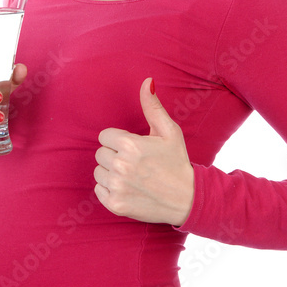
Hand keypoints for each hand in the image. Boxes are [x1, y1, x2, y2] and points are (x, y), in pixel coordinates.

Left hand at [94, 78, 194, 224]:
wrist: (188, 199)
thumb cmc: (177, 162)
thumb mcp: (170, 132)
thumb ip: (153, 107)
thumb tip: (147, 82)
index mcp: (131, 144)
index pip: (104, 136)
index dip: (118, 141)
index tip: (133, 148)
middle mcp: (121, 165)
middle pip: (100, 154)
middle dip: (115, 156)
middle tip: (136, 163)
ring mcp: (117, 186)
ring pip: (98, 172)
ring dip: (111, 173)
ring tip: (132, 176)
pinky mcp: (115, 204)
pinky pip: (99, 190)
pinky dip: (110, 190)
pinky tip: (128, 188)